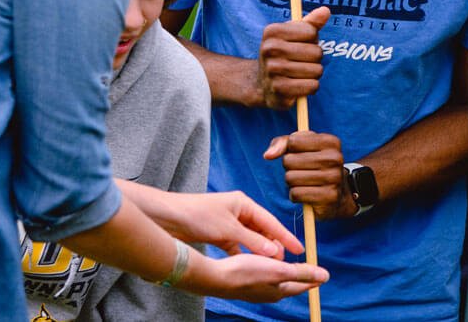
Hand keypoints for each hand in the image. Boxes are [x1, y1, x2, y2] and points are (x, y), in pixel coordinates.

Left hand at [151, 190, 303, 257]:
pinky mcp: (218, 233)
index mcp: (244, 203)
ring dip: (259, 250)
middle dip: (273, 245)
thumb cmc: (197, 216)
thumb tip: (273, 251)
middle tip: (285, 260)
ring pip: (250, 239)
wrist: (168, 217)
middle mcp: (238, 211)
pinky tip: (249, 263)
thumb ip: (252, 241)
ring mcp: (228, 223)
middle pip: (262, 230)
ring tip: (270, 264)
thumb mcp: (228, 230)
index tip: (299, 249)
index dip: (285, 236)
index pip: (270, 221)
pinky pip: (237, 245)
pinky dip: (243, 253)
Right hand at [180, 251, 328, 302]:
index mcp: (280, 291)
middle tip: (304, 261)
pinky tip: (262, 259)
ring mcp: (256, 290)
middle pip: (289, 281)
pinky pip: (262, 273)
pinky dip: (267, 265)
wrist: (215, 278)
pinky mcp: (245, 284)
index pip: (303, 285)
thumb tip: (326, 276)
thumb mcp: (278, 270)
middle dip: (297, 269)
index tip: (322, 272)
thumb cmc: (246, 272)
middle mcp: (269, 294)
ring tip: (283, 255)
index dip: (313, 277)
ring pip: (275, 277)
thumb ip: (302, 273)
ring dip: (281, 265)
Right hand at [257, 7, 330, 108]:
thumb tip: (325, 11)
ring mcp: (273, 70)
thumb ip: (311, 23)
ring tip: (300, 73)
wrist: (262, 84)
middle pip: (316, 52)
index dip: (312, 39)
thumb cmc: (284, 54)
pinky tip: (299, 85)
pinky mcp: (279, 90)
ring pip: (316, 70)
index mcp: (272, 31)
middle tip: (302, 61)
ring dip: (314, 73)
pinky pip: (312, 86)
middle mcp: (269, 49)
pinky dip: (311, 87)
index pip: (311, 32)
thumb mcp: (294, 35)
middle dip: (315, 58)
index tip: (301, 44)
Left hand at [264, 131, 358, 219]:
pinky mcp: (329, 197)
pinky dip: (295, 196)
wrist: (337, 193)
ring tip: (304, 183)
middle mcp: (335, 158)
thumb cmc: (314, 165)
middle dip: (289, 168)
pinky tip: (306, 194)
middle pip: (289, 161)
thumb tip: (268, 155)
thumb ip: (282, 143)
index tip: (302, 155)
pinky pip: (296, 194)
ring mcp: (334, 178)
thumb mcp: (301, 148)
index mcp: (331, 141)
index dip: (291, 150)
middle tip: (302, 171)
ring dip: (291, 183)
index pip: (293, 141)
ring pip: (290, 178)